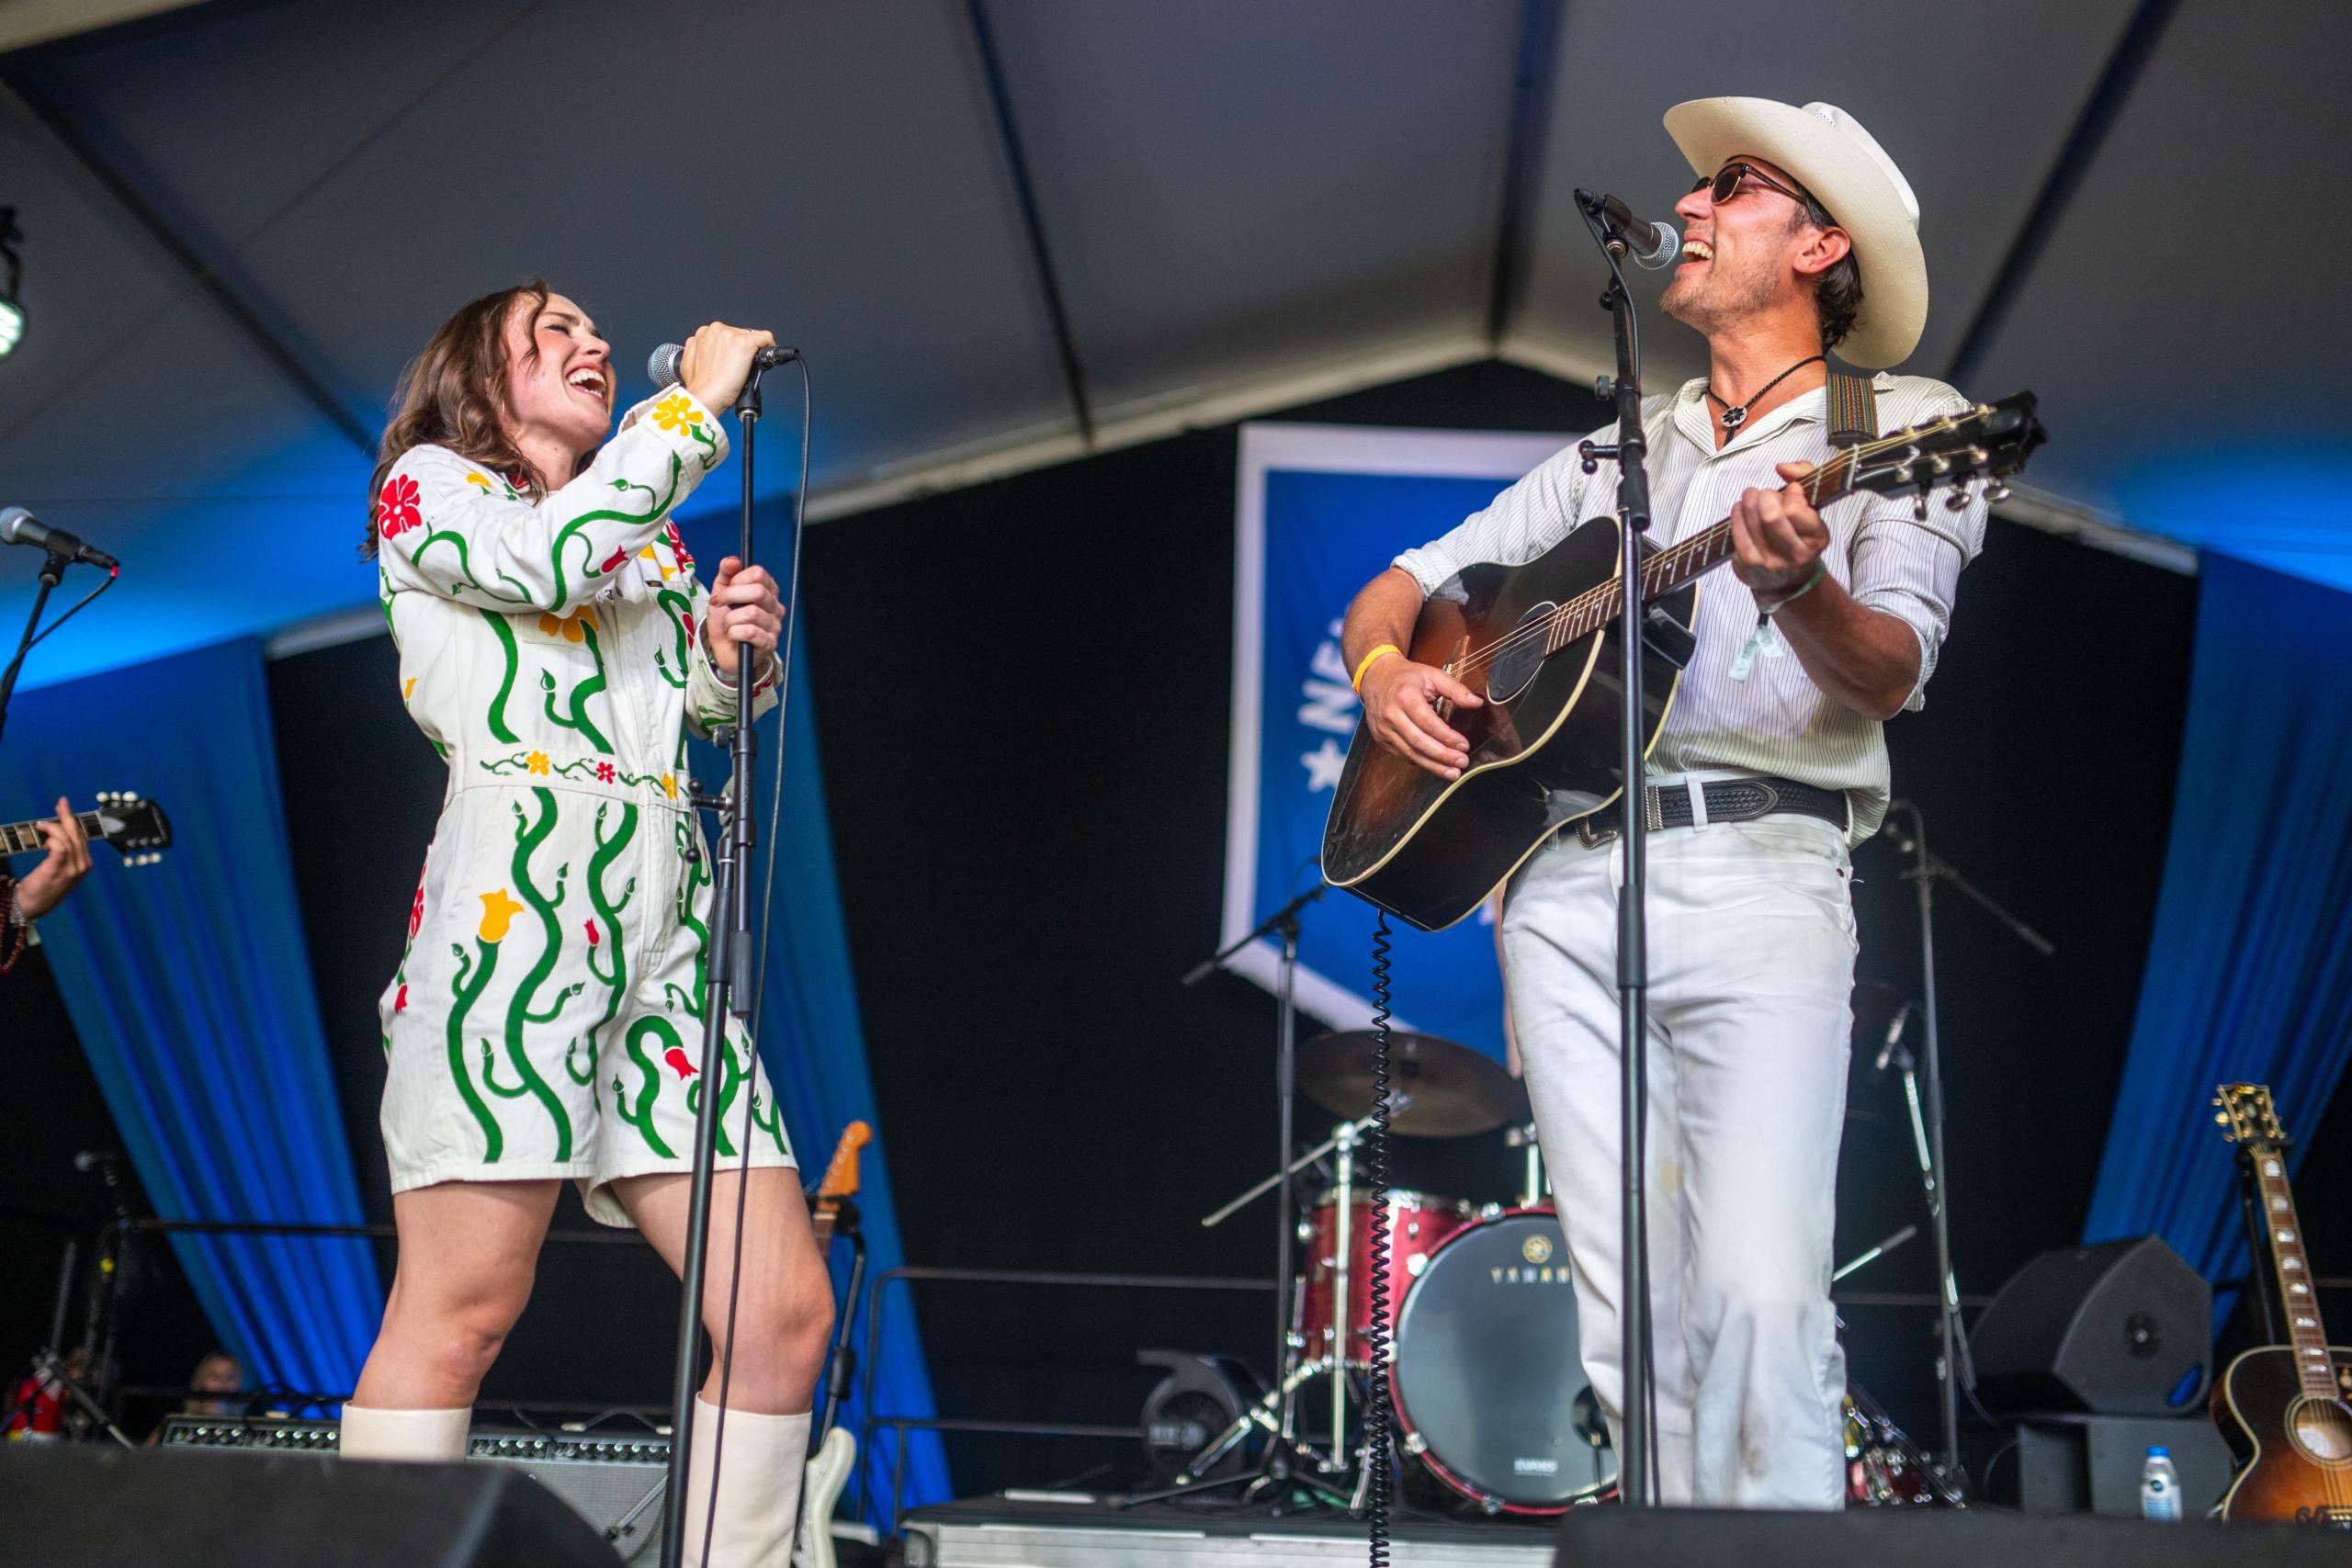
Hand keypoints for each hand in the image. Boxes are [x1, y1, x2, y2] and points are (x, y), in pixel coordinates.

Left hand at [16, 798, 90, 920]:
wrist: (33, 906)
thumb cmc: (43, 887)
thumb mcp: (59, 870)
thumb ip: (63, 855)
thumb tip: (57, 834)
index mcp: (84, 864)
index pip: (81, 836)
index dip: (72, 820)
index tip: (64, 807)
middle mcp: (82, 865)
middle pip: (77, 834)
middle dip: (67, 816)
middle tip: (61, 803)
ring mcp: (72, 869)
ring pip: (68, 838)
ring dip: (53, 827)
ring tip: (41, 825)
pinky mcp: (58, 870)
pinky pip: (59, 847)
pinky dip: (52, 838)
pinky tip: (44, 839)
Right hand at [676, 322, 776, 412]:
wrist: (706, 396)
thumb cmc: (699, 385)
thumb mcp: (691, 361)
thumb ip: (698, 350)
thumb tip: (706, 351)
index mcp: (704, 333)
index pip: (726, 333)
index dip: (732, 347)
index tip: (733, 357)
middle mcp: (717, 330)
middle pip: (739, 334)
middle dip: (741, 349)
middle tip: (739, 366)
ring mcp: (731, 336)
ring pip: (751, 336)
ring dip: (752, 350)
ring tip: (746, 367)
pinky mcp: (745, 343)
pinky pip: (765, 337)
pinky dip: (769, 345)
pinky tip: (767, 357)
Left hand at [702, 557, 782, 680]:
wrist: (724, 650)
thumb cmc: (726, 621)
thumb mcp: (722, 593)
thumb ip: (726, 573)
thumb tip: (732, 560)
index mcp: (768, 590)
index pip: (758, 573)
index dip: (737, 579)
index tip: (726, 589)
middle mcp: (775, 607)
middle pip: (758, 591)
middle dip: (730, 596)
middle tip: (719, 604)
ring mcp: (775, 626)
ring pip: (751, 613)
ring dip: (730, 619)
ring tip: (728, 624)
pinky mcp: (769, 644)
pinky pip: (750, 632)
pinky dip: (734, 633)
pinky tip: (733, 635)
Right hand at [1361, 656, 1482, 779]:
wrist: (1375, 678)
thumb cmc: (1405, 677)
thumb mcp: (1432, 675)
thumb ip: (1455, 689)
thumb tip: (1476, 702)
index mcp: (1404, 695)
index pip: (1427, 722)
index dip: (1447, 736)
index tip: (1464, 745)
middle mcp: (1391, 714)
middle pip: (1419, 742)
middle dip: (1442, 756)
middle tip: (1461, 762)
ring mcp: (1384, 729)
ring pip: (1410, 753)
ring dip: (1433, 765)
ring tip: (1452, 772)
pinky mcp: (1381, 739)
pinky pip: (1403, 755)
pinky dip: (1421, 762)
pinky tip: (1436, 766)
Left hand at [1729, 460, 1829, 600]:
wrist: (1786, 579)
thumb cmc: (1798, 534)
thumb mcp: (1812, 507)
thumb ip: (1805, 476)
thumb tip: (1783, 467)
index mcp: (1817, 539)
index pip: (1796, 510)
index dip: (1791, 493)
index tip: (1791, 490)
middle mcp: (1796, 555)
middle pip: (1770, 516)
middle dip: (1765, 496)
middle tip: (1766, 493)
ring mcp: (1770, 561)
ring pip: (1751, 520)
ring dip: (1749, 499)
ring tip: (1752, 496)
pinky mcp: (1748, 564)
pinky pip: (1737, 529)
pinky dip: (1737, 512)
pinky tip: (1741, 509)